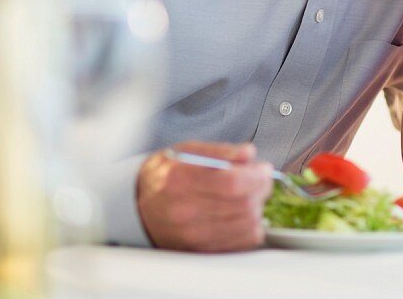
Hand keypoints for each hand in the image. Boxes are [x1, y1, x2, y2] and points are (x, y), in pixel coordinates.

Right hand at [137, 141, 272, 251]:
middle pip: (243, 205)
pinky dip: (251, 227)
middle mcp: (184, 210)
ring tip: (250, 196)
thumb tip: (249, 154)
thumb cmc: (167, 175)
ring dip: (258, 208)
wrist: (139, 206)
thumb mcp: (188, 151)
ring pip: (246, 225)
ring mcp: (192, 234)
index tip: (263, 169)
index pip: (232, 183)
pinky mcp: (200, 250)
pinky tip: (243, 214)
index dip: (256, 175)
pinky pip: (241, 243)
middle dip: (261, 189)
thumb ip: (222, 151)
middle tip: (260, 180)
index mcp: (180, 179)